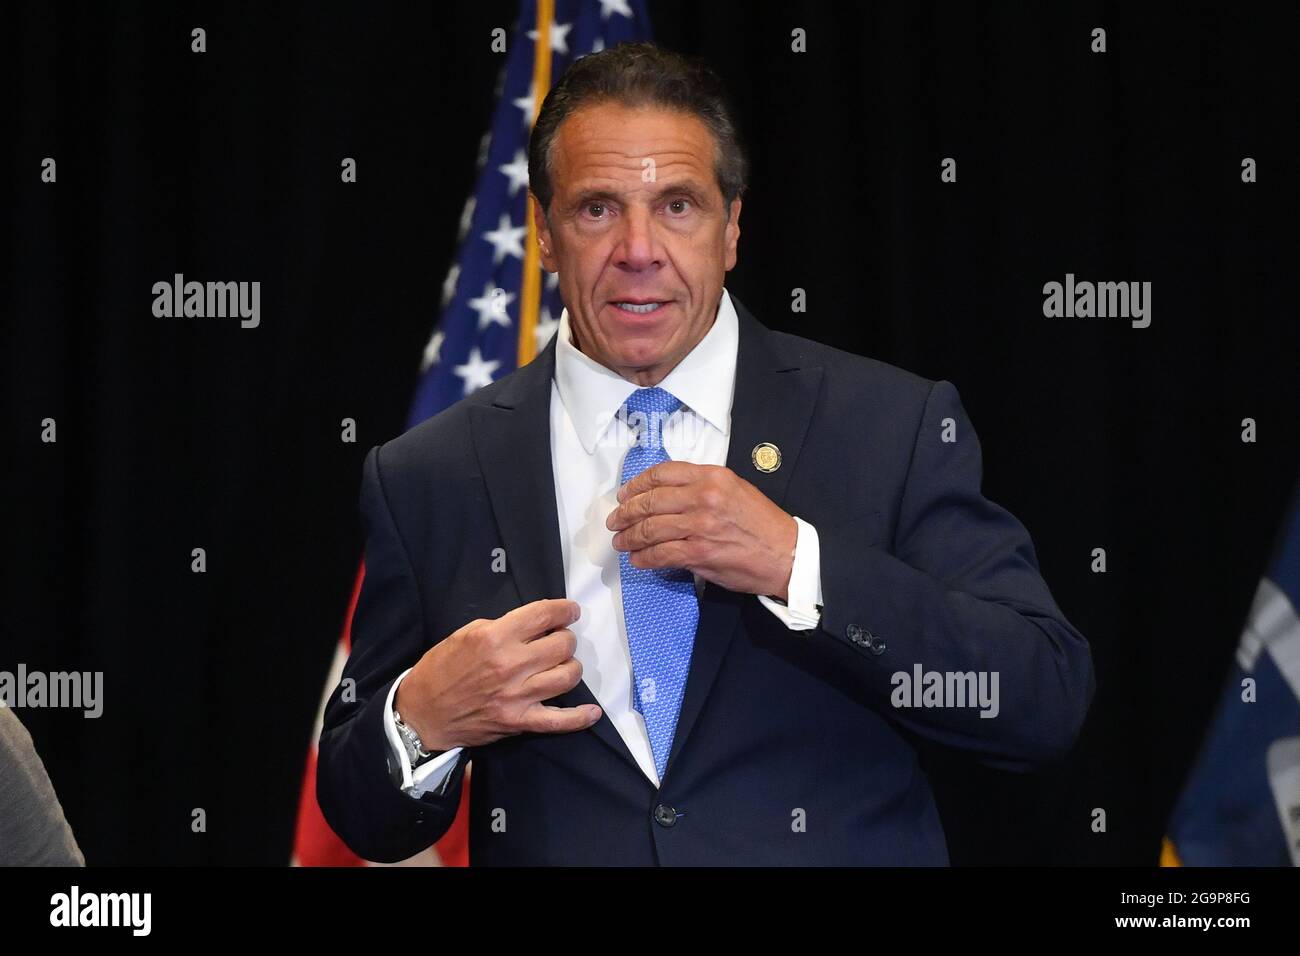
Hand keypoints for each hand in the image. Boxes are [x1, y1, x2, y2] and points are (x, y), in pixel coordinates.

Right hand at [394, 598, 601, 749]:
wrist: (422, 713)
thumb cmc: (440, 669)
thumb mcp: (465, 634)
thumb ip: (500, 627)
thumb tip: (533, 625)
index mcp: (495, 637)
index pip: (544, 615)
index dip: (565, 609)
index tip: (571, 611)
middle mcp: (511, 665)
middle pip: (563, 644)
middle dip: (565, 638)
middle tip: (558, 639)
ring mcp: (518, 696)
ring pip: (568, 676)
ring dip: (570, 666)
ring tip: (562, 664)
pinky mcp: (519, 721)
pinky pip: (560, 721)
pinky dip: (580, 718)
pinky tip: (592, 711)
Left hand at [606, 461, 797, 599]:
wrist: (786, 554)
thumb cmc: (762, 523)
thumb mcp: (734, 489)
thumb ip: (701, 487)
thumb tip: (666, 496)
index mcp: (711, 476)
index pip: (662, 473)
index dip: (636, 484)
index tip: (624, 494)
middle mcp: (703, 496)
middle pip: (650, 501)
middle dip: (625, 512)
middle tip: (615, 521)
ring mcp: (699, 525)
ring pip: (650, 529)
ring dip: (629, 537)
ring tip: (621, 542)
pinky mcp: (698, 553)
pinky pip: (659, 554)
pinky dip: (643, 558)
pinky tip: (638, 560)